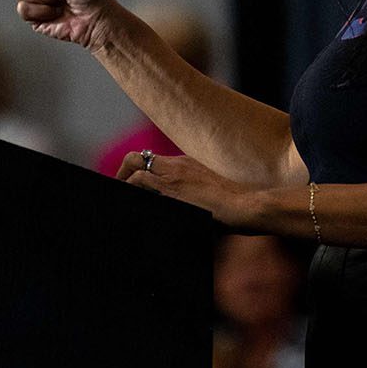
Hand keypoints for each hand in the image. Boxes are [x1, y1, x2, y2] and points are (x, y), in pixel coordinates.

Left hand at [117, 151, 257, 227]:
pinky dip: (128, 187)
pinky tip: (129, 200)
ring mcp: (174, 173)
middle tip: (121, 191)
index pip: (153, 162)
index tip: (132, 189)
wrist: (247, 205)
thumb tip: (187, 210)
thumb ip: (193, 200)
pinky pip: (139, 180)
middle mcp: (178, 164)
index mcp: (187, 165)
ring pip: (134, 163)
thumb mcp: (211, 198)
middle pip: (138, 156)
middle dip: (123, 173)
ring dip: (122, 180)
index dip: (137, 173)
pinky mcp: (172, 187)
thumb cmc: (235, 209)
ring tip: (119, 195)